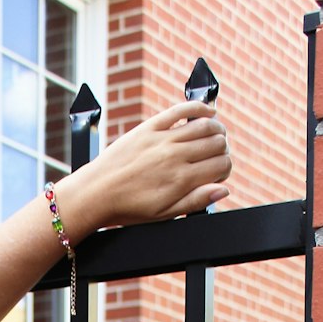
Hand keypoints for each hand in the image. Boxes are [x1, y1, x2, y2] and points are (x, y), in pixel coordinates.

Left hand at [69, 102, 230, 231]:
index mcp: (180, 180)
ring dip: (217, 129)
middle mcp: (174, 156)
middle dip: (224, 150)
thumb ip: (195, 200)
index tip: (220, 173)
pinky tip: (207, 111)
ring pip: (204, 125)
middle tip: (219, 155)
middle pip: (216, 144)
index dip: (226, 169)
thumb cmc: (129, 208)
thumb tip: (224, 188)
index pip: (221, 166)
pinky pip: (180, 110)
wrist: (96, 193)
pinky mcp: (150, 127)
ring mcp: (162, 139)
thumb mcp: (164, 214)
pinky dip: (199, 107)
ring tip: (217, 136)